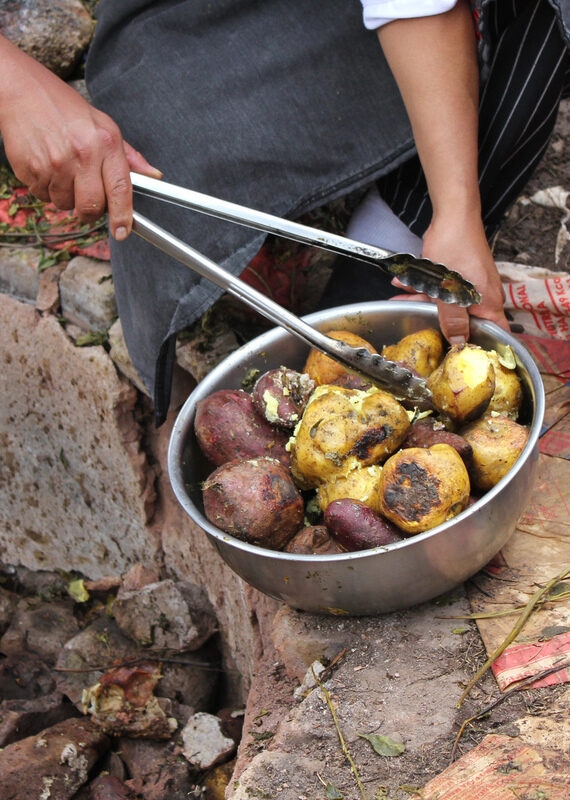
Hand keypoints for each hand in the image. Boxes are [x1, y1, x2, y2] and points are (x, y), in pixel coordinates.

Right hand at [0, 36, 160, 240]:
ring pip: (65, 204)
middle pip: (91, 207)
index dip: (123, 216)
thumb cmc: (65, 108)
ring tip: (63, 169)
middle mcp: (81, 155)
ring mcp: (54, 164)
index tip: (123, 231)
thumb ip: (129, 156)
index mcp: (104, 143)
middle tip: (88, 198)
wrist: (22, 90)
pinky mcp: (30, 169)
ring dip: (66, 196)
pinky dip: (46, 188)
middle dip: (91, 211)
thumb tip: (154, 176)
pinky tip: (47, 165)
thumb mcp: (104, 125)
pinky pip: (43, 196)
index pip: (120, 189)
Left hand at [391, 213, 509, 341]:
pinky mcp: (459, 274)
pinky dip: (424, 286)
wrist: (452, 214)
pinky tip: (403, 283)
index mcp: (488, 303)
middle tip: (418, 324)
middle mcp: (483, 296)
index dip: (484, 347)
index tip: (463, 355)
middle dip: (438, 321)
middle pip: (464, 320)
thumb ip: (452, 318)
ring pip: (447, 303)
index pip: (496, 333)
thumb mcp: (448, 290)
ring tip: (401, 298)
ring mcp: (471, 284)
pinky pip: (441, 288)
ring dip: (423, 300)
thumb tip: (458, 341)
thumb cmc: (455, 247)